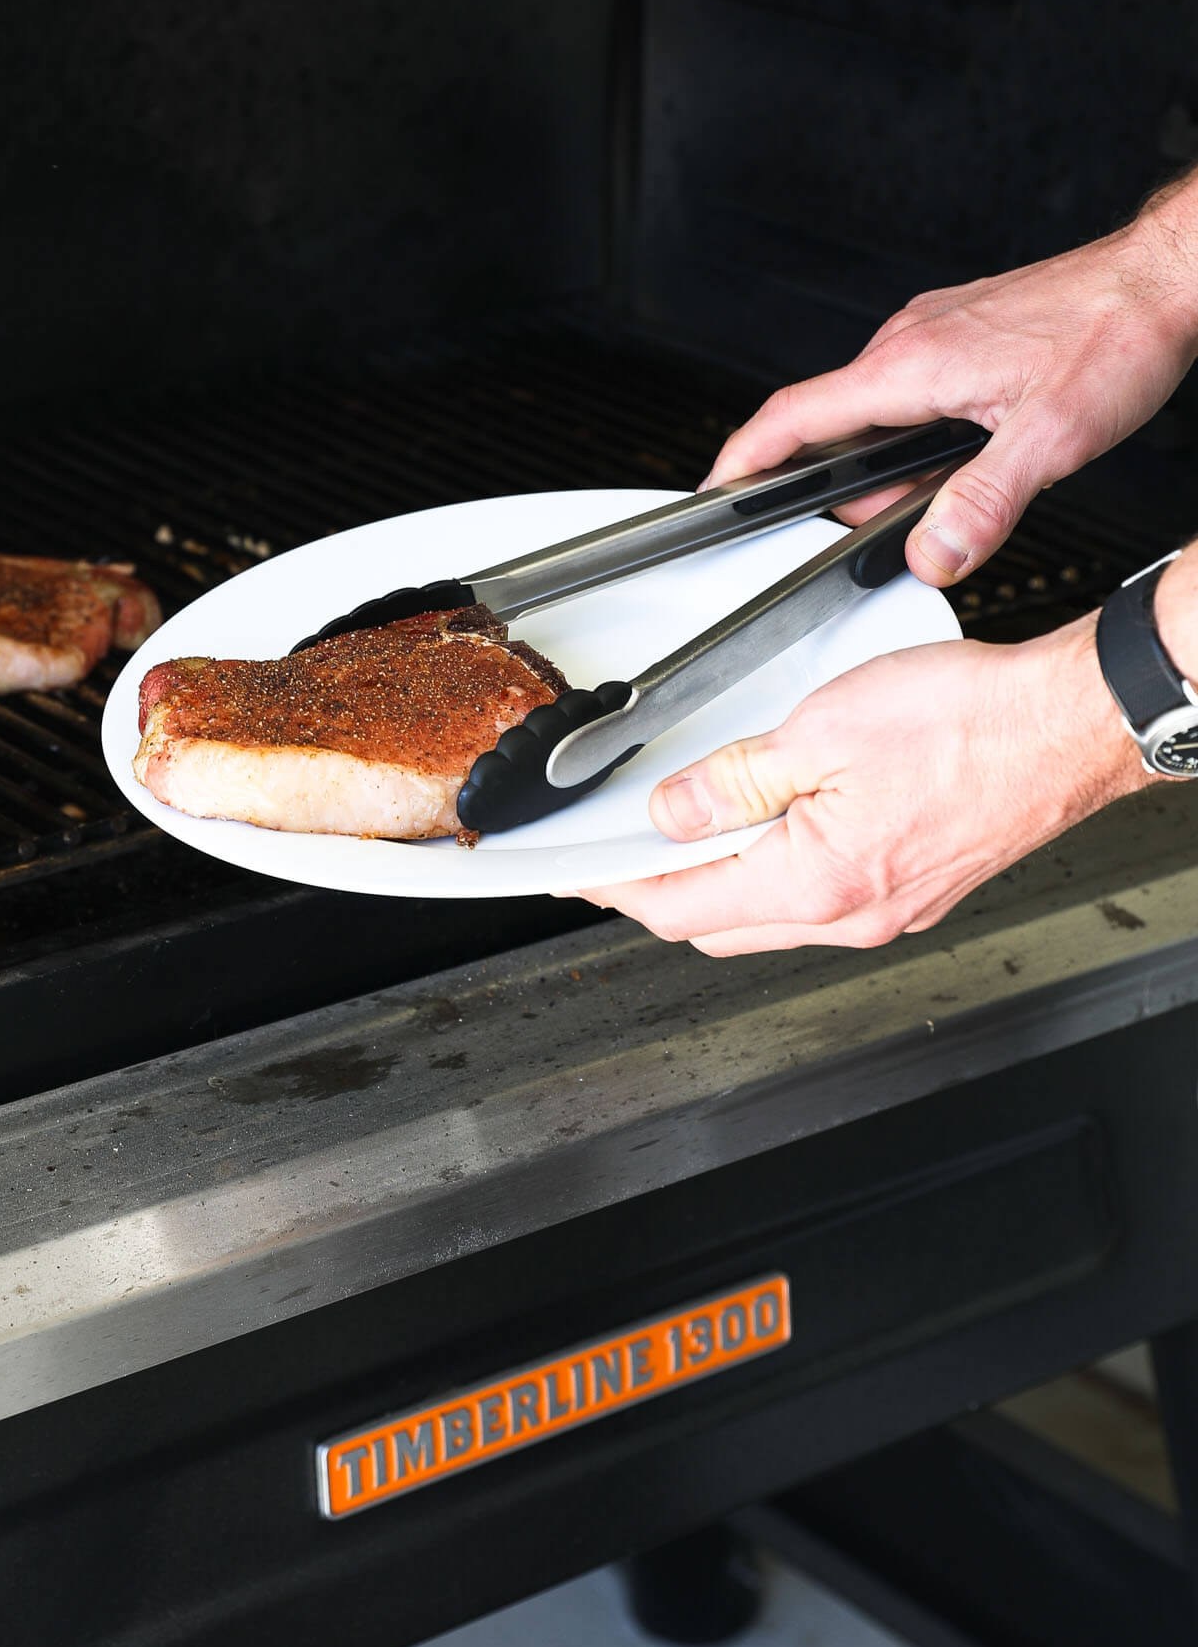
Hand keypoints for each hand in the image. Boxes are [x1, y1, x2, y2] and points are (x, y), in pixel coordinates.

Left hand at [575, 618, 1148, 955]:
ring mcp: (889, 911)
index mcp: (817, 883)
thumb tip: (672, 812)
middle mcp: (854, 915)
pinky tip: (769, 829)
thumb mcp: (821, 730)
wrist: (1068, 725)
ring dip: (719, 881)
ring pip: (769, 916)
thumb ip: (734, 780)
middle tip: (619, 851)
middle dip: (659, 891)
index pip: (681, 907)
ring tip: (685, 831)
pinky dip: (774, 871)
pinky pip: (819, 898)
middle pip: (719, 923)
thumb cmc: (972, 722)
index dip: (616, 885)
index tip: (578, 869)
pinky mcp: (915, 890)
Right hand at [705, 194, 1197, 587]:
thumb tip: (932, 555)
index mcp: (909, 366)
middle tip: (879, 528)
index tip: (714, 493)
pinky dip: (914, 438)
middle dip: (841, 488)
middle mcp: (908, 343)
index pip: (793, 416)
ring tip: (942, 493)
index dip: (742, 459)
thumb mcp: (1052, 441)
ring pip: (873, 414)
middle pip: (830, 427)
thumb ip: (983, 506)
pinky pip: (908, 395)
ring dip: (887, 466)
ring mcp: (930, 334)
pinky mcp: (958, 335)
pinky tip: (965, 455)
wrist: (1164, 279)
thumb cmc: (1115, 334)